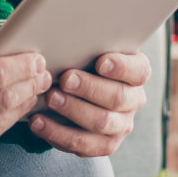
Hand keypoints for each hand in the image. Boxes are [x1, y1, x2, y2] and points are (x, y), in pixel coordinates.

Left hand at [29, 52, 149, 156]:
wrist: (76, 91)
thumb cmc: (83, 62)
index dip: (121, 68)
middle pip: (118, 98)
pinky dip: (58, 134)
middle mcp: (134, 100)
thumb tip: (63, 31)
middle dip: (89, 89)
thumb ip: (86, 45)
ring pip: (102, 123)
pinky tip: (39, 122)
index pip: (138, 71)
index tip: (101, 62)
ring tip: (50, 98)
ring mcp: (122, 125)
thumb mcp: (90, 51)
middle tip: (65, 80)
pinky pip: (84, 145)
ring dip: (73, 111)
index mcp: (137, 73)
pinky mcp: (105, 145)